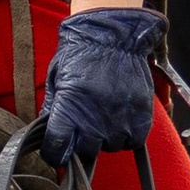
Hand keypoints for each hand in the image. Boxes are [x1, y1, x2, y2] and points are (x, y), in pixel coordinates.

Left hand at [36, 8, 165, 168]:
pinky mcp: (141, 119)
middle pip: (86, 153)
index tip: (59, 147)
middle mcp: (95, 121)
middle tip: (84, 125)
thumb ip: (52, 109)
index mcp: (69, 111)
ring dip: (106, 138)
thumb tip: (48, 134)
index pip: (57, 151)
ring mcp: (120, 121)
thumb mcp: (57, 78)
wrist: (115, 36)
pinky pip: (132, 142)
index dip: (55, 153)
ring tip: (105, 115)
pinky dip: (127, 134)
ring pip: (110, 147)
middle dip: (82, 144)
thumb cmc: (81, 54)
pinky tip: (121, 117)